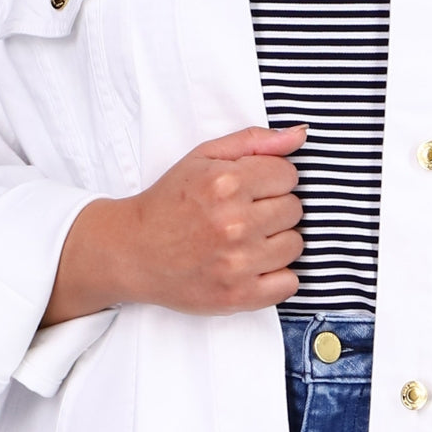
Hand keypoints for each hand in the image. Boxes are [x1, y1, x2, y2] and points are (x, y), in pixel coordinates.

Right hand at [39, 123, 307, 326]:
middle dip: (273, 209)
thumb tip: (300, 135)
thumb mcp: (203, 157)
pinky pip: (289, 283)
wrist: (132, 252)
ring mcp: (237, 263)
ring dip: (276, 241)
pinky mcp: (239, 296)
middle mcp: (234, 223)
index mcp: (226, 183)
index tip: (252, 189)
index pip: (288, 174)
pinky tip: (253, 265)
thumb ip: (254, 141)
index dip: (272, 180)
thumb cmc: (168, 202)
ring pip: (295, 244)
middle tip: (245, 215)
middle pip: (294, 209)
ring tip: (247, 240)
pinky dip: (277, 276)